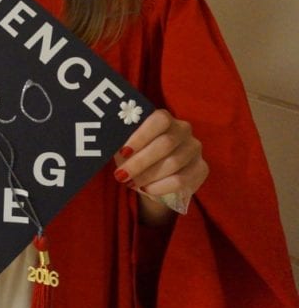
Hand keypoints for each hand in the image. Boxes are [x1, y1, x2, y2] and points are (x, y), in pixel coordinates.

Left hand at [112, 109, 208, 223]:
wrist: (153, 174)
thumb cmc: (135, 153)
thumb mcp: (125, 144)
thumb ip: (119, 139)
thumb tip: (105, 141)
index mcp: (164, 118)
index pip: (159, 120)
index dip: (141, 136)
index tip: (123, 151)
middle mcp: (183, 130)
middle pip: (165, 145)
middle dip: (140, 162)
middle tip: (121, 175)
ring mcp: (194, 149)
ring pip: (173, 164)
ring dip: (148, 176)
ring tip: (130, 183)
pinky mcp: (201, 168)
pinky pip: (182, 180)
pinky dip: (161, 187)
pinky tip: (146, 189)